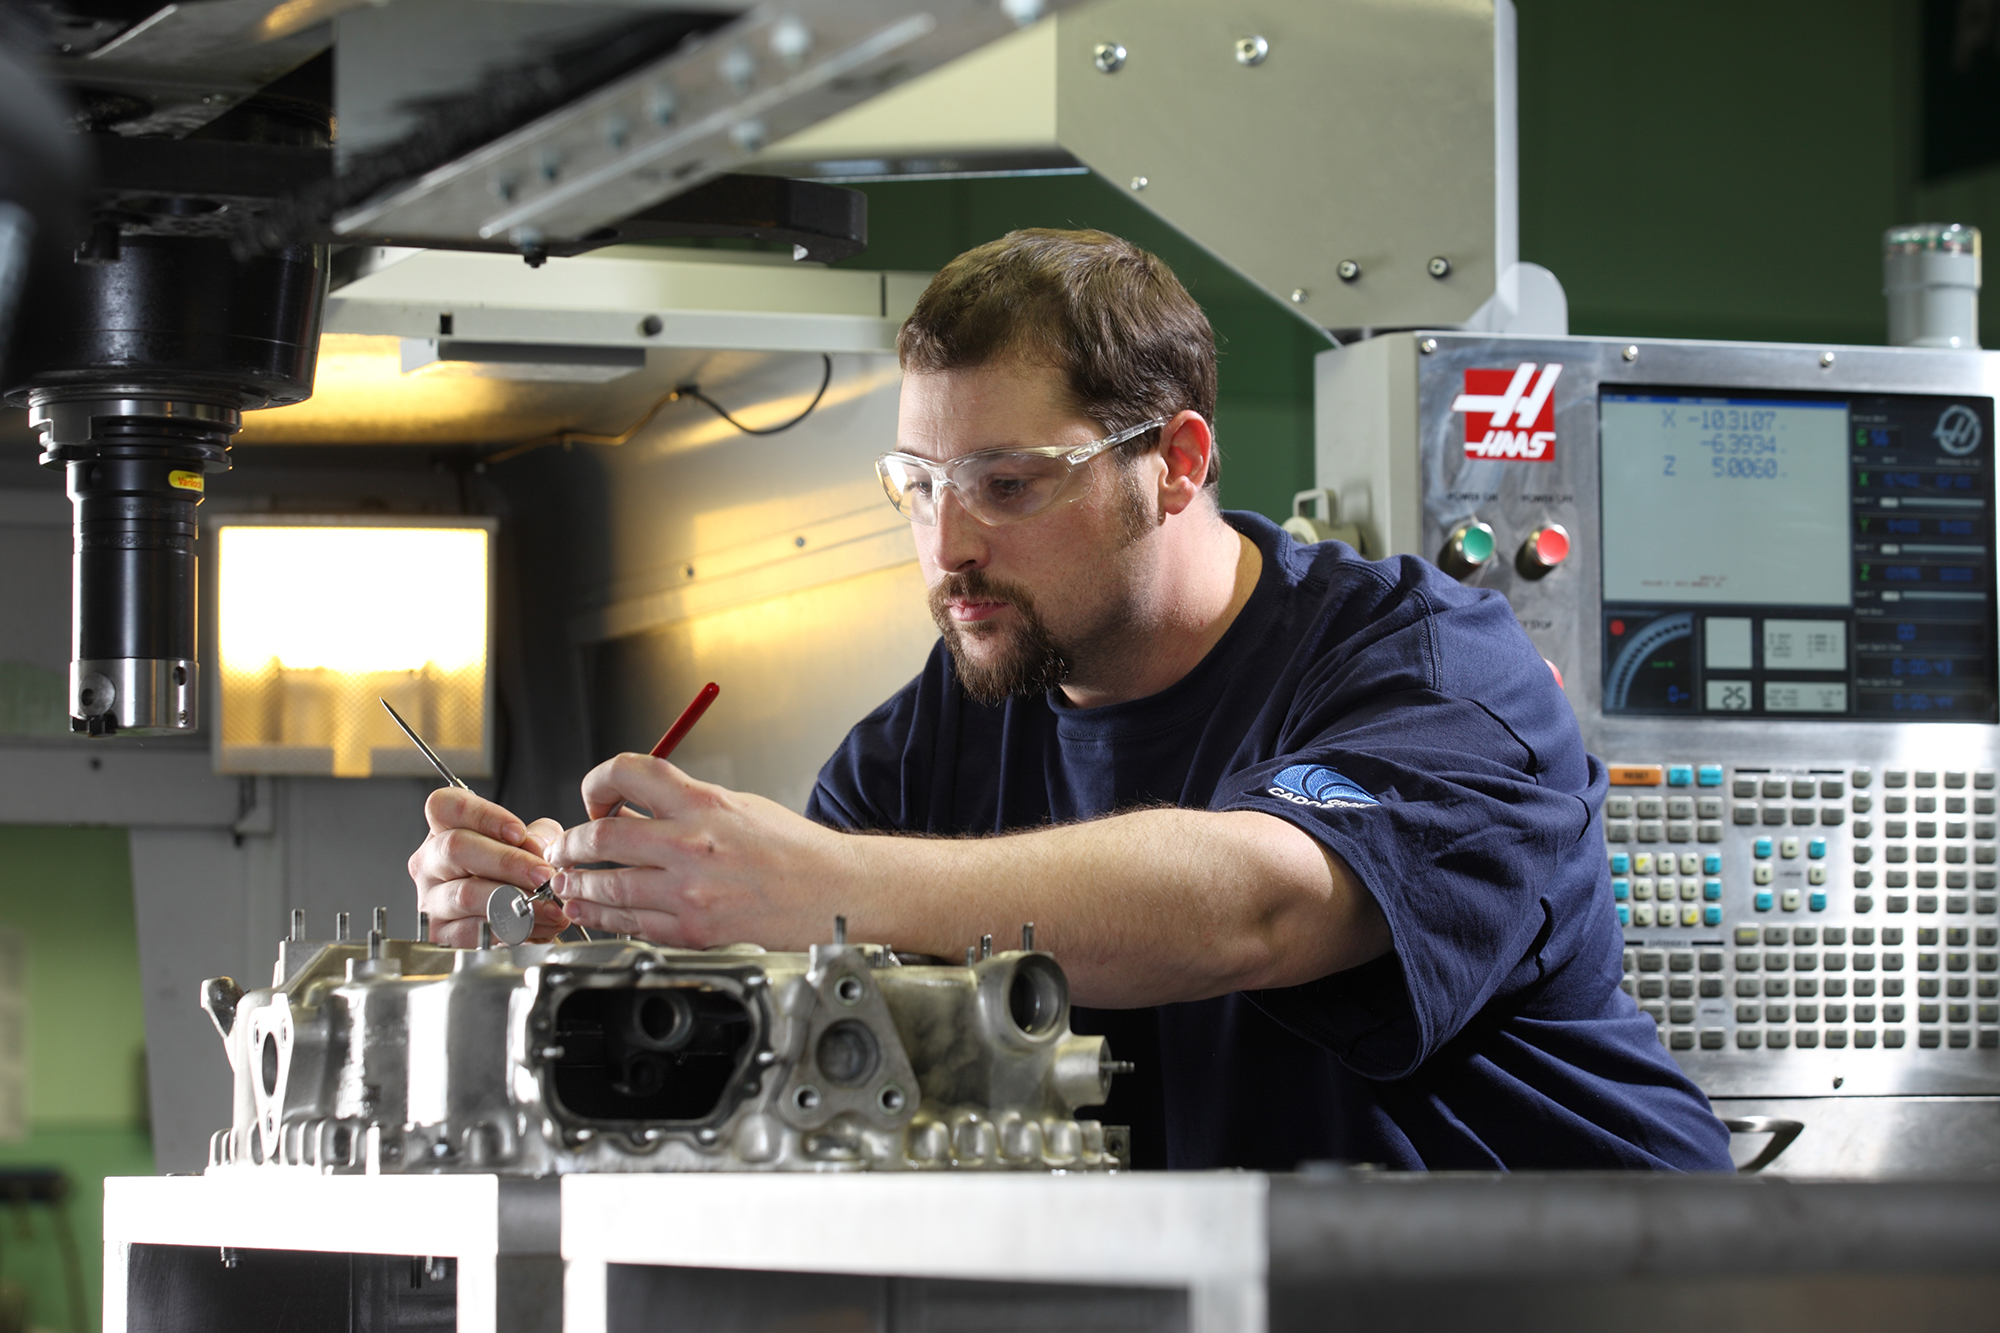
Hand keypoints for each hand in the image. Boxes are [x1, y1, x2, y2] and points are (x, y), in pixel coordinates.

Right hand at [408, 787, 567, 945]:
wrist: (519, 916)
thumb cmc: (519, 872)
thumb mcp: (532, 842)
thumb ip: (537, 837)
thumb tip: (537, 850)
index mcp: (445, 828)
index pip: (446, 806)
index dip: (483, 815)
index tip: (519, 832)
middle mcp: (430, 861)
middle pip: (455, 847)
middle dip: (507, 861)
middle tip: (543, 874)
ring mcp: (430, 898)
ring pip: (465, 893)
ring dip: (513, 899)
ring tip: (546, 903)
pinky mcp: (440, 932)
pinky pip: (470, 930)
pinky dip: (508, 928)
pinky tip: (534, 924)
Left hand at [547, 754, 845, 948]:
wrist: (831, 890)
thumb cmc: (791, 848)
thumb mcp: (737, 805)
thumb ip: (683, 804)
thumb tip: (633, 807)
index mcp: (704, 804)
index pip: (627, 774)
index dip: (596, 783)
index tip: (594, 798)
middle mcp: (692, 845)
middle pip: (602, 837)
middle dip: (571, 844)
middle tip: (564, 848)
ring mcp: (689, 892)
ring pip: (607, 888)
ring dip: (577, 885)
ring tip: (566, 882)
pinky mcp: (692, 930)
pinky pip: (631, 924)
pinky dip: (603, 918)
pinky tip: (591, 911)